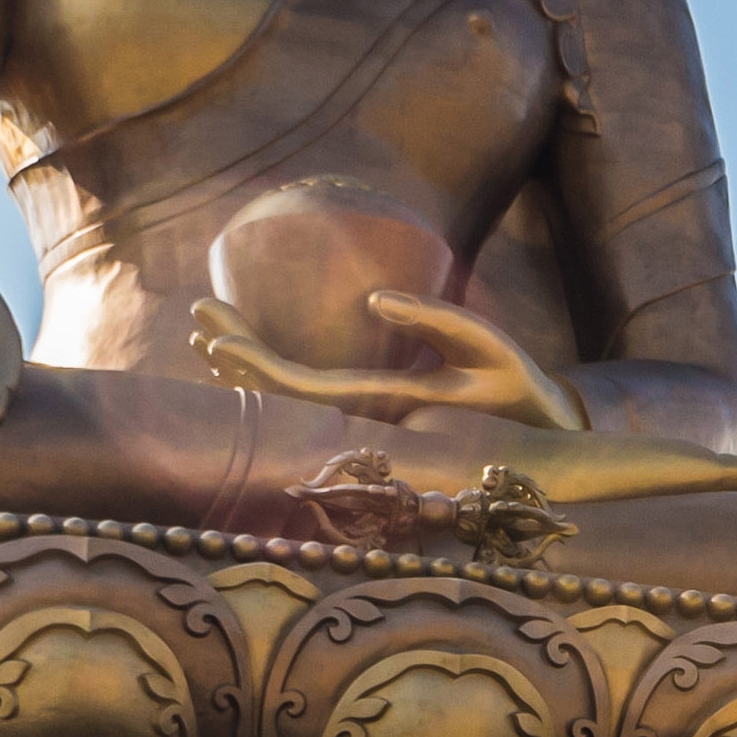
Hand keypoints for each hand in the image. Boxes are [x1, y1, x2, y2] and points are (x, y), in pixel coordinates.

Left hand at [190, 286, 588, 434]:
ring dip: (246, 368)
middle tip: (197, 311)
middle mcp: (364, 421)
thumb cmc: (516, 386)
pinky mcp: (372, 416)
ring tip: (205, 332)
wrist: (539, 440)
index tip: (214, 336)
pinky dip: (271, 379)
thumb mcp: (485, 344)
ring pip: (288, 401)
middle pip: (280, 395)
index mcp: (383, 404)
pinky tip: (248, 362)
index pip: (299, 390)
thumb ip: (434, 318)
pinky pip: (305, 401)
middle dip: (236, 353)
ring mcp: (365, 422)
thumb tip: (373, 296)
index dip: (254, 365)